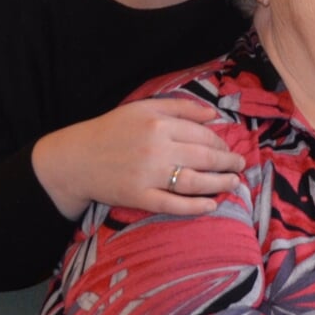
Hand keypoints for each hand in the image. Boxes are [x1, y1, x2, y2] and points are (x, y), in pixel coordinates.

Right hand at [31, 98, 244, 219]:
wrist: (74, 159)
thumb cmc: (111, 130)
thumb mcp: (143, 108)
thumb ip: (180, 108)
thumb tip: (214, 115)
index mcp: (158, 124)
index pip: (203, 135)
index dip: (221, 143)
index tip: (228, 148)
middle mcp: (156, 149)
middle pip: (205, 157)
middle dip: (228, 163)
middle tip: (240, 166)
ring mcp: (148, 175)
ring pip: (195, 181)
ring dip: (220, 183)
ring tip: (234, 183)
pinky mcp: (139, 197)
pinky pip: (174, 204)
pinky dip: (196, 206)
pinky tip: (212, 205)